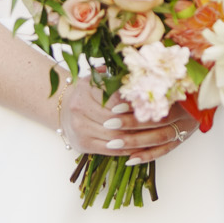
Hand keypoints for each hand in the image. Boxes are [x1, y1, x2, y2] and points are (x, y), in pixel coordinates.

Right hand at [61, 81, 189, 163]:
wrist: (64, 109)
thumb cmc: (89, 92)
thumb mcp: (99, 79)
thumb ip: (116, 75)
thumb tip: (140, 72)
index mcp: (85, 89)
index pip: (115, 99)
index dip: (134, 103)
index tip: (153, 104)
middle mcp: (79, 109)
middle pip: (115, 119)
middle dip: (138, 122)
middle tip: (160, 123)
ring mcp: (79, 129)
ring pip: (114, 136)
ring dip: (136, 138)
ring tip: (154, 136)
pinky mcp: (82, 145)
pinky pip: (109, 150)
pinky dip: (126, 149)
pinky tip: (140, 147)